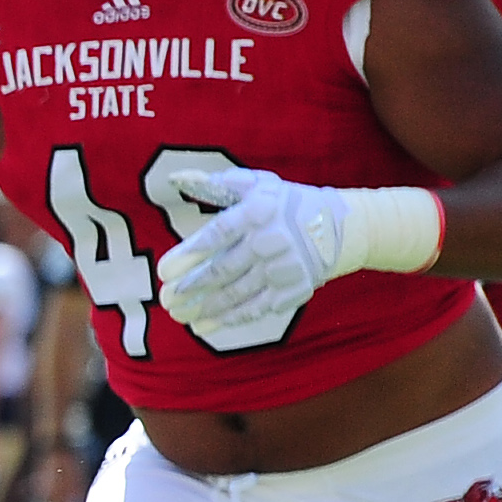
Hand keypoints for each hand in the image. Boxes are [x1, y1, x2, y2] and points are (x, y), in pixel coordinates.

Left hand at [149, 166, 334, 348]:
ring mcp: (283, 268)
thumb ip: (215, 184)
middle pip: (223, 269)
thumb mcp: (255, 184)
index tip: (164, 271)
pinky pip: (257, 309)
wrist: (337, 226)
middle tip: (167, 298)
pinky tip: (207, 324)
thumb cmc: (284, 203)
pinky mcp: (293, 290)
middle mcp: (271, 241)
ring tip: (180, 315)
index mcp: (258, 212)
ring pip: (236, 294)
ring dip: (205, 308)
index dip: (188, 254)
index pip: (217, 234)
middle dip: (191, 287)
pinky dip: (230, 319)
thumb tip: (176, 177)